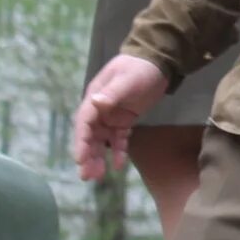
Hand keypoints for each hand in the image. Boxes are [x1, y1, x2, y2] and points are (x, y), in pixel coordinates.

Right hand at [73, 55, 168, 180]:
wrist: (158, 62)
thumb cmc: (140, 68)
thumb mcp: (127, 79)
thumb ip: (112, 93)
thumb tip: (95, 102)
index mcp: (95, 98)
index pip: (84, 123)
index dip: (81, 141)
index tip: (80, 159)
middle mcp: (99, 109)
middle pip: (90, 136)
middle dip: (87, 156)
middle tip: (87, 176)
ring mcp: (111, 116)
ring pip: (102, 141)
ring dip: (99, 157)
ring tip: (98, 177)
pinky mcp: (124, 120)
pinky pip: (119, 139)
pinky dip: (118, 151)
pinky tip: (119, 166)